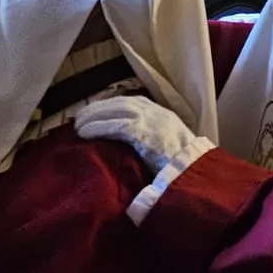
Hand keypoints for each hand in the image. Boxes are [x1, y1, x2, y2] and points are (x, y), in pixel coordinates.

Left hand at [75, 95, 207, 174]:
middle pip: (119, 103)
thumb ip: (150, 139)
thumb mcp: (167, 143)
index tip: (95, 112)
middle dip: (97, 109)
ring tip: (77, 125)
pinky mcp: (144, 132)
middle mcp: (154, 112)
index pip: (130, 102)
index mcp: (161, 113)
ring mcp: (150, 120)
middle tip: (79, 118)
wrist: (194, 170)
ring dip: (93, 117)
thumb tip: (130, 143)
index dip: (110, 106)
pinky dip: (98, 127)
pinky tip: (85, 133)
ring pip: (114, 111)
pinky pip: (116, 125)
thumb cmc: (181, 163)